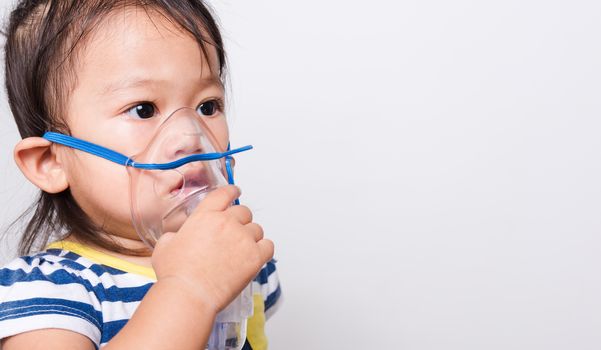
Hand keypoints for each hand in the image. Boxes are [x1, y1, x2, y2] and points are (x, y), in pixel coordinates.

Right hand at [150, 185, 273, 312]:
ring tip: (241, 251)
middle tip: (235, 234)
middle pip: (244, 212)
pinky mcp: (254, 256)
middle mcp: (226, 222)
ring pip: (256, 229)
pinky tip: (255, 257)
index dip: (232, 191)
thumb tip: (177, 237)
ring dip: (251, 237)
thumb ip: (175, 235)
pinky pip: (268, 246)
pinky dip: (263, 250)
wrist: (189, 294)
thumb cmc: (176, 274)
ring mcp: (242, 238)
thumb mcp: (165, 246)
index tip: (236, 192)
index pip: (224, 194)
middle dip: (241, 221)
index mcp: (205, 216)